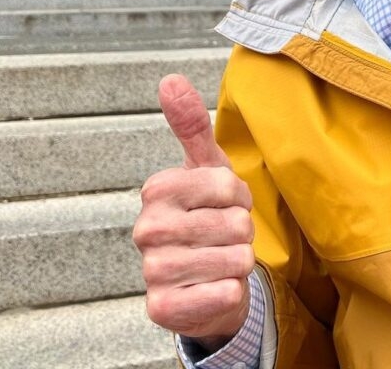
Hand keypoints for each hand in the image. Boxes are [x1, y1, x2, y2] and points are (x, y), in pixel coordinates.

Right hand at [133, 74, 254, 349]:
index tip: (227, 203)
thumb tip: (170, 79)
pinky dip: (231, 292)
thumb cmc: (209, 216)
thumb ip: (191, 124)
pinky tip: (217, 287)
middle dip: (242, 231)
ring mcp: (152, 271)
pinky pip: (222, 294)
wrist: (207, 281)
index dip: (240, 196)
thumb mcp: (207, 166)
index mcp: (157, 190)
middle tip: (225, 235)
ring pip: (233, 259)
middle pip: (234, 223)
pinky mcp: (162, 310)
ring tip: (222, 259)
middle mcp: (147, 230)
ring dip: (239, 261)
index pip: (227, 184)